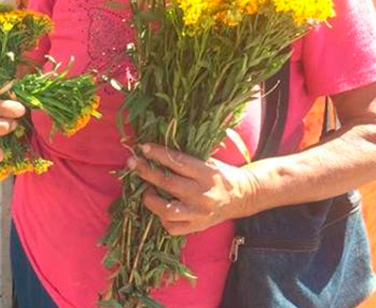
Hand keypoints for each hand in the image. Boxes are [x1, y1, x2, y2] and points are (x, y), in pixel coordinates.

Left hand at [128, 143, 259, 235]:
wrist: (242, 197)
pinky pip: (172, 227)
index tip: (144, 148)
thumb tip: (156, 149)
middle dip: (146, 172)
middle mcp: (203, 195)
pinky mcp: (196, 227)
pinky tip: (160, 208)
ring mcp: (199, 214)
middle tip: (133, 163)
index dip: (159, 154)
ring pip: (166, 210)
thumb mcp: (210, 161)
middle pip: (168, 184)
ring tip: (146, 190)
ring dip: (150, 199)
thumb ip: (187, 158)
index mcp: (207, 174)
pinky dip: (161, 218)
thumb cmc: (221, 175)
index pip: (178, 162)